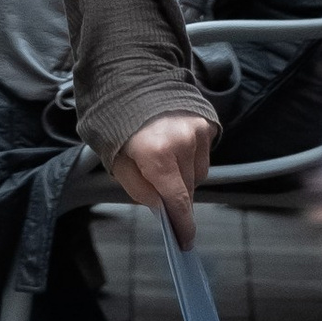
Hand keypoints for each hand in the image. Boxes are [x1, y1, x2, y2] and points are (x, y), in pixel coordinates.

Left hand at [112, 109, 213, 241]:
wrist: (130, 78)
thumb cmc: (116, 120)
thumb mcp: (116, 159)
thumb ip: (138, 188)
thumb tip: (159, 206)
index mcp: (156, 153)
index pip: (178, 200)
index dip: (183, 225)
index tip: (186, 241)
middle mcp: (182, 142)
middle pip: (188, 189)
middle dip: (175, 196)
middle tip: (159, 189)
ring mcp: (197, 130)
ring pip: (198, 173)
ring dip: (184, 176)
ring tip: (163, 159)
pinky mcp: (206, 122)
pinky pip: (204, 155)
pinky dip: (192, 158)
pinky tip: (174, 145)